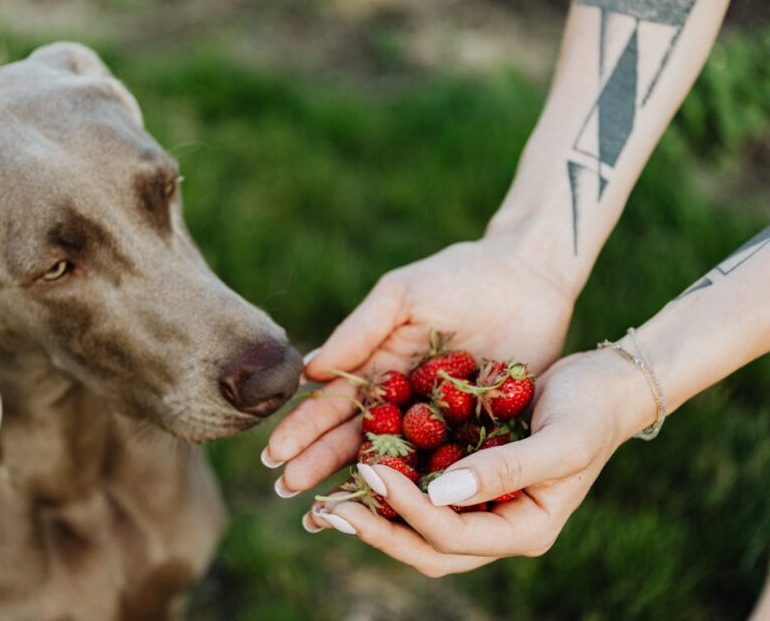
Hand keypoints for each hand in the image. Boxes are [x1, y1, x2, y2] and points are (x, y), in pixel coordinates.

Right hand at [263, 232, 574, 495]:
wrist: (530, 276)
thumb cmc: (459, 276)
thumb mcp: (402, 296)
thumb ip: (358, 331)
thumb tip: (307, 372)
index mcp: (378, 368)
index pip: (332, 405)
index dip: (303, 430)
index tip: (274, 456)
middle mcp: (402, 402)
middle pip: (354, 440)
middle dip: (318, 465)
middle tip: (286, 492)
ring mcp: (439, 422)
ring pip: (394, 463)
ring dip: (361, 488)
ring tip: (327, 515)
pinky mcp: (479, 434)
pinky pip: (448, 466)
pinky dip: (425, 490)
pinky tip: (400, 515)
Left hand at [302, 348, 649, 577]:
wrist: (605, 383)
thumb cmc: (591, 411)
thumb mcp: (561, 442)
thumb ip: (505, 471)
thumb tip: (440, 494)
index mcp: (522, 529)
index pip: (452, 537)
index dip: (407, 512)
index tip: (370, 474)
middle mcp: (496, 525)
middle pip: (426, 545)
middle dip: (375, 530)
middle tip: (326, 510)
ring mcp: (478, 504)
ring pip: (416, 524)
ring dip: (373, 514)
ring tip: (325, 500)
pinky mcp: (464, 474)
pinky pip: (418, 488)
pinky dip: (387, 483)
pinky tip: (352, 465)